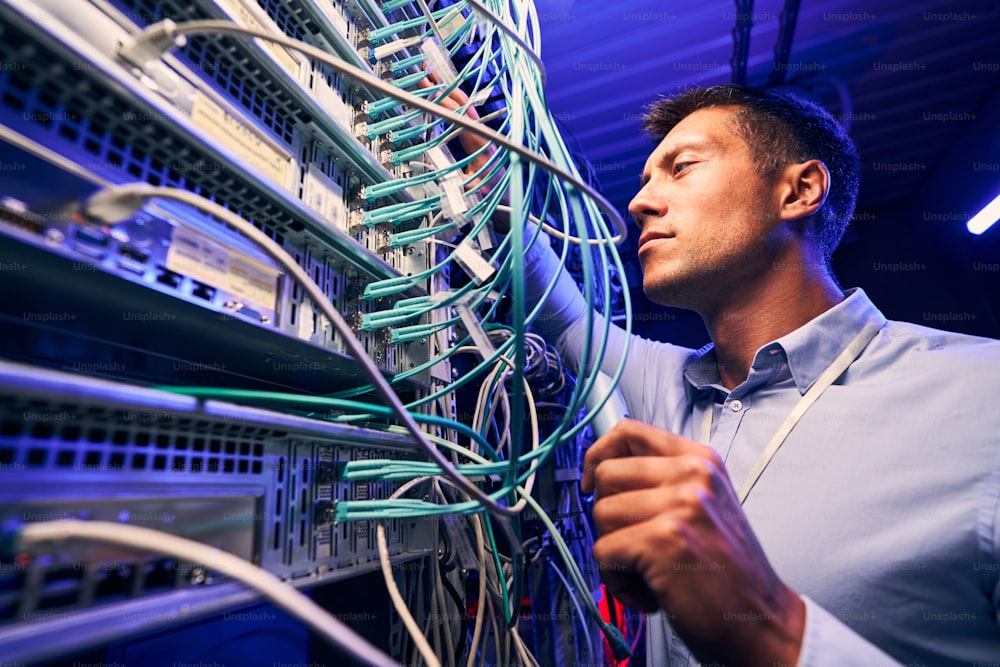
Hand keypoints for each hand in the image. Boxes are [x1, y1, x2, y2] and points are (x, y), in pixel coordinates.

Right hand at [416, 71, 501, 197]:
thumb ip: (459, 183)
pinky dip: (452, 101)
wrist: (509, 203)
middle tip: (425, 73)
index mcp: (483, 146)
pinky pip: (465, 114)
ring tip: (431, 76)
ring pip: (465, 106)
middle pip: (464, 105)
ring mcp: (483, 134)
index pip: (462, 119)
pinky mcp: (480, 136)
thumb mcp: (474, 194)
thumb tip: (442, 171)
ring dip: (448, 91)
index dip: (445, 105)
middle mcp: (485, 135)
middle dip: (444, 88)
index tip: (429, 93)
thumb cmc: (493, 198)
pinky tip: (440, 94)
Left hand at [581, 419, 804, 666]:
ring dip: (615, 553)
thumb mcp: (706, 505)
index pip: (629, 431)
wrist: (762, 621)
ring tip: (650, 571)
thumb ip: (663, 481)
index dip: (598, 454)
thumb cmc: (727, 572)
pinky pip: (604, 554)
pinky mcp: (664, 540)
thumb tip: (603, 470)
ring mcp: (681, 505)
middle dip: (608, 516)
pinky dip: (618, 582)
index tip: (592, 480)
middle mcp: (693, 475)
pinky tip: (652, 592)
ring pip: (600, 515)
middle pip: (606, 475)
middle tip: (637, 545)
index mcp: (700, 460)